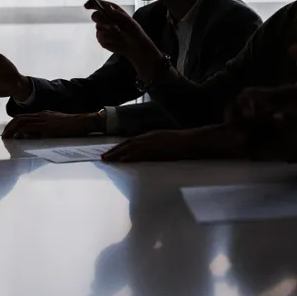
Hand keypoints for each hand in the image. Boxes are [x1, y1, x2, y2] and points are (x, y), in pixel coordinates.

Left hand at [2, 111, 104, 138]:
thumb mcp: (56, 126)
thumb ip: (45, 129)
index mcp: (43, 114)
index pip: (24, 117)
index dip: (13, 124)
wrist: (83, 122)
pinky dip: (21, 132)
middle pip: (19, 118)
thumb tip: (33, 136)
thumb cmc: (73, 126)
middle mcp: (41, 115)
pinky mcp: (47, 125)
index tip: (8, 131)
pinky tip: (17, 137)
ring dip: (12, 130)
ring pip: (22, 121)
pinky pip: (30, 127)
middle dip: (9, 127)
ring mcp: (44, 119)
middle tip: (3, 136)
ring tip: (6, 137)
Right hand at [85, 0, 158, 62]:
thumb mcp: (127, 21)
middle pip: (95, 16)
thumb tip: (107, 6)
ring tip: (119, 33)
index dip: (91, 4)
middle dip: (101, 19)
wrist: (134, 46)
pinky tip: (116, 40)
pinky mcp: (101, 38)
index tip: (87, 6)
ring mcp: (102, 29)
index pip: (98, 4)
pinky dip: (109, 39)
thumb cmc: (133, 31)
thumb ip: (116, 14)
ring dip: (108, 31)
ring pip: (98, 27)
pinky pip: (100, 37)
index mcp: (112, 11)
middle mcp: (105, 18)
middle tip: (112, 25)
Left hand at [101, 125, 242, 162]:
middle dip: (114, 151)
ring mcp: (153, 143)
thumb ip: (157, 145)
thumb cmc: (183, 142)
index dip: (120, 147)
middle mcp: (149, 137)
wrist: (193, 141)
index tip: (110, 153)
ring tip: (107, 160)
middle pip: (127, 144)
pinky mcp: (157, 149)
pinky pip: (140, 153)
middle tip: (102, 158)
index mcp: (151, 135)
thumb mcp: (167, 141)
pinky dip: (130, 156)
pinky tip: (122, 160)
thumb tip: (149, 152)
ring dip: (118, 154)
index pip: (131, 141)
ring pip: (131, 148)